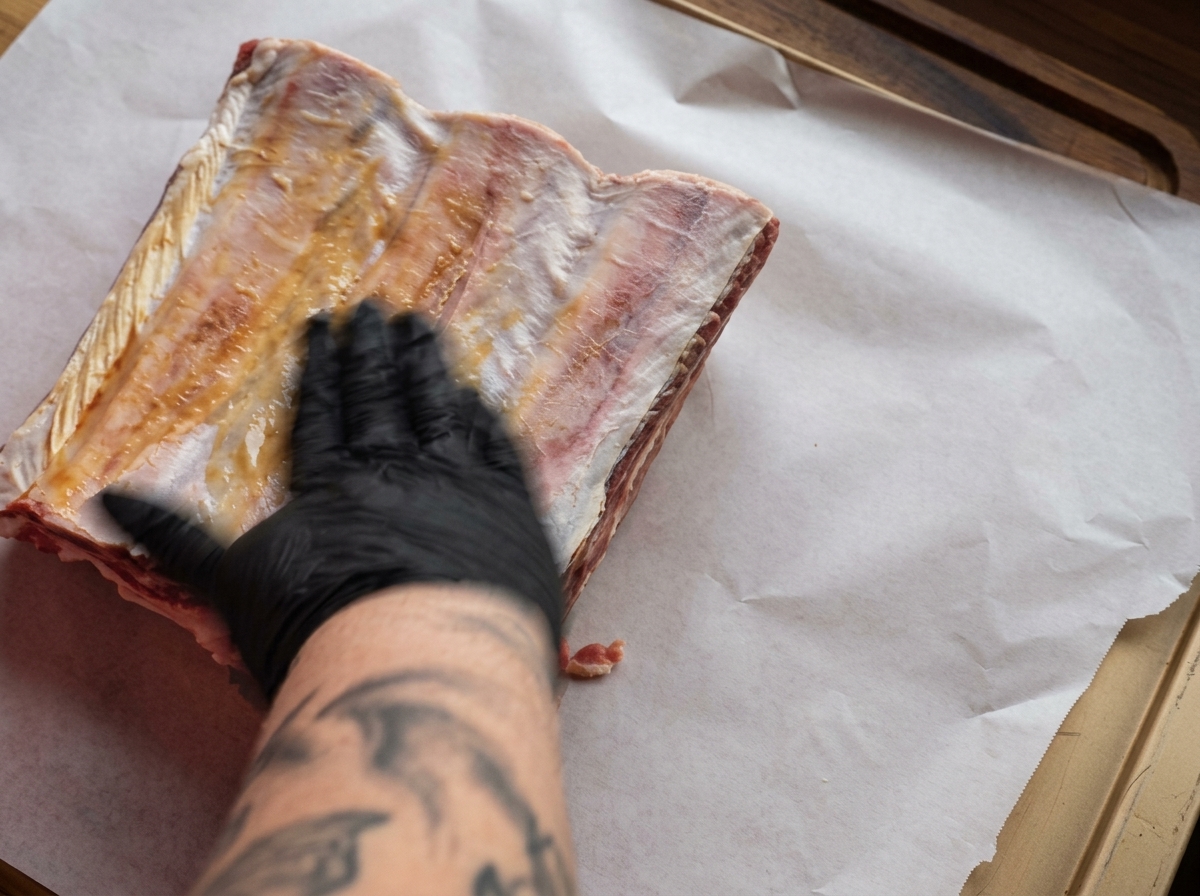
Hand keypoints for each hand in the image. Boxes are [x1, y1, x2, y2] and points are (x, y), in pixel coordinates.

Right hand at [103, 302, 562, 698]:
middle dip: (372, 352)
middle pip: (380, 399)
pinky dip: (483, 418)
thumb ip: (178, 542)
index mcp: (330, 484)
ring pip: (437, 408)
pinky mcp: (511, 507)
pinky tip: (476, 395)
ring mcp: (456, 483)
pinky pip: (496, 446)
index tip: (323, 327)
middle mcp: (393, 470)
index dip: (323, 369)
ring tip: (420, 328)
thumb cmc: (318, 632)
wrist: (419, 660)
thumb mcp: (232, 588)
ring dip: (426, 366)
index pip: (323, 413)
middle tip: (374, 309)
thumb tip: (105, 497)